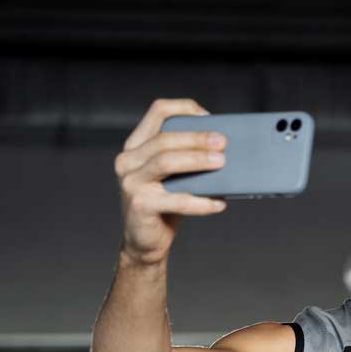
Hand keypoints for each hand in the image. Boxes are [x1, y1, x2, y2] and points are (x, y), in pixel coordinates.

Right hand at [114, 97, 228, 265]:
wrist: (145, 243)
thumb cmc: (163, 206)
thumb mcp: (171, 177)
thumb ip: (184, 158)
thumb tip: (221, 148)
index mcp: (136, 146)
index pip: (158, 111)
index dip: (184, 108)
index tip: (208, 117)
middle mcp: (128, 160)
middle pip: (165, 139)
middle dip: (196, 138)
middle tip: (222, 142)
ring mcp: (131, 182)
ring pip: (166, 162)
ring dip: (197, 160)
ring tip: (222, 162)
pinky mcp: (139, 205)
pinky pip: (176, 200)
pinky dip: (201, 201)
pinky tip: (219, 203)